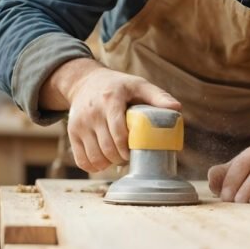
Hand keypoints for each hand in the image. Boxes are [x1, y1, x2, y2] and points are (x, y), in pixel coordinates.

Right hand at [46, 58, 181, 172]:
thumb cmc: (118, 85)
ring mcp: (80, 124)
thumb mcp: (138, 85)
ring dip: (109, 164)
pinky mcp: (72, 132)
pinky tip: (104, 162)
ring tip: (119, 158)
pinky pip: (81, 160)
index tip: (137, 151)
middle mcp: (92, 112)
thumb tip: (177, 108)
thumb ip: (158, 96)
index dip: (128, 148)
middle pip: (107, 147)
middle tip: (130, 157)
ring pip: (94, 156)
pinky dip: (93, 167)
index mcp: (111, 100)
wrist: (85, 81)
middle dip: (121, 158)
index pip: (118, 132)